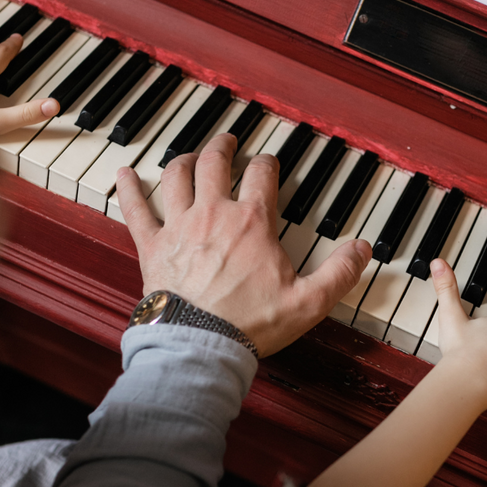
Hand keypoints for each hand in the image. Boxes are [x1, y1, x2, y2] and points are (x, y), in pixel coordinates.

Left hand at [115, 133, 371, 356]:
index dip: (268, 163)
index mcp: (252, 222)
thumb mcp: (309, 301)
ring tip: (189, 154)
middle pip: (215, 163)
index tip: (269, 163)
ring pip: (177, 176)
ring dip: (184, 159)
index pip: (262, 175)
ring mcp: (179, 226)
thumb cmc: (250, 324)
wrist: (200, 344)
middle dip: (223, 147)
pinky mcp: (152, 246)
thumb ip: (339, 272)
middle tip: (228, 141)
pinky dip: (129, 188)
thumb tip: (362, 249)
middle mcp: (214, 213)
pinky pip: (136, 209)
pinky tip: (124, 174)